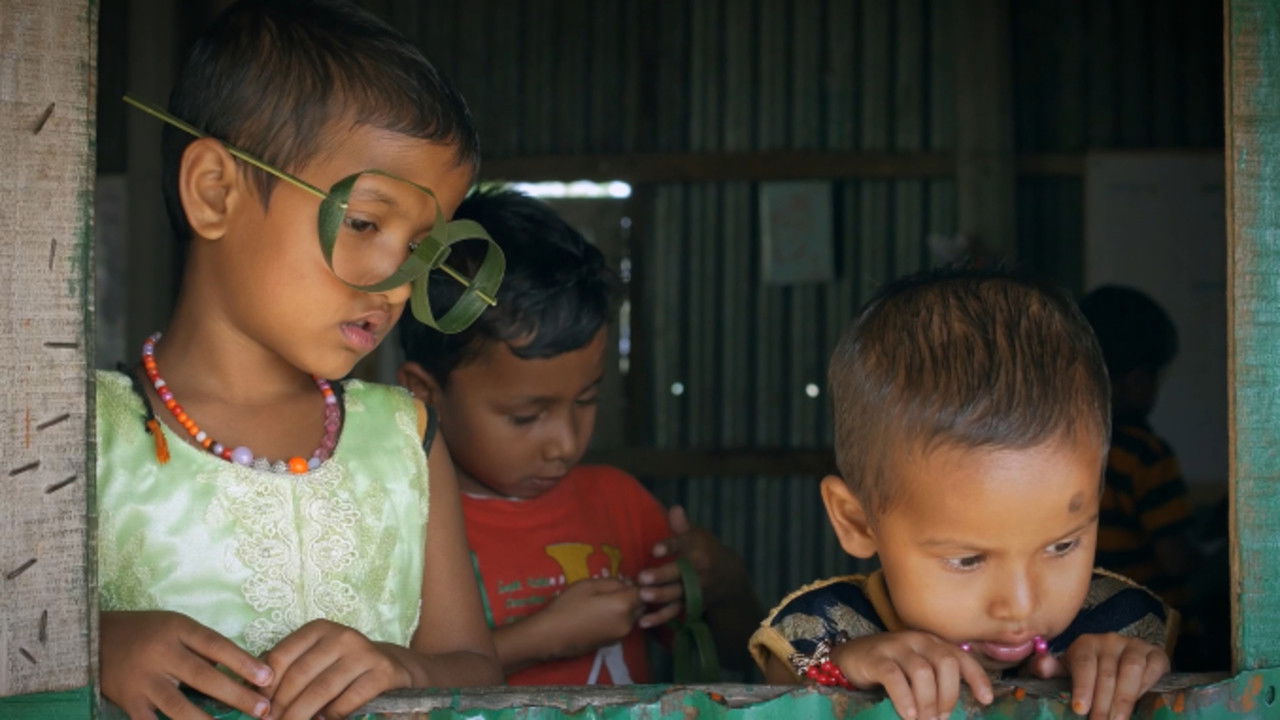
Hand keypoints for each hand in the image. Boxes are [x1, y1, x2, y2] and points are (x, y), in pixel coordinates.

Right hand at [100, 610, 273, 719]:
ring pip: (178, 706)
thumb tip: (242, 672)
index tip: (268, 678)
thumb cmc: (148, 633)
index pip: (216, 645)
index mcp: (177, 630)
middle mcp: (160, 654)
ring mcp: (142, 680)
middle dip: (235, 695)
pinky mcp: (128, 702)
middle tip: (263, 710)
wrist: (95, 639)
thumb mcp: (176, 627)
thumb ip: (204, 647)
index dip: (243, 662)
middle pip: (202, 676)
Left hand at [262, 619, 415, 719]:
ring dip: (300, 715)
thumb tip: (255, 693)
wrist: (396, 668)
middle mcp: (341, 636)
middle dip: (280, 707)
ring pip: (321, 690)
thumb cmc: (345, 668)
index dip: (265, 686)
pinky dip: (329, 717)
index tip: (258, 709)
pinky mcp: (382, 672)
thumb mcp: (318, 659)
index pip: (281, 656)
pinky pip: (346, 701)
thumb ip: (290, 670)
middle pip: (299, 675)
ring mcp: (364, 653)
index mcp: (319, 629)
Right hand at [536, 577, 643, 659]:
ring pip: (632, 616)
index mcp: (623, 605)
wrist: (552, 636)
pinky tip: (601, 615)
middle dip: (632, 597)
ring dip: (626, 608)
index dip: (634, 584)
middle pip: (640, 605)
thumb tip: (627, 583)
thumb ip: (613, 582)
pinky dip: (618, 619)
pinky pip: (623, 626)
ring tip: (605, 602)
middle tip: (613, 590)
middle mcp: (628, 622)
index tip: (623, 580)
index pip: (642, 592)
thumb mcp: (589, 585)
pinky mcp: (613, 643)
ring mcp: (621, 635)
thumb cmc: (568, 606)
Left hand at [640, 506, 744, 627]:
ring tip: (642, 597)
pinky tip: (643, 622)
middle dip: (661, 576)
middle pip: (679, 573)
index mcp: (698, 548)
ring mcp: (695, 589)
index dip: (670, 547)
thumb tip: (675, 508)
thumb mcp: (697, 535)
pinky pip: (675, 612)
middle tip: (642, 578)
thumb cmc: (705, 550)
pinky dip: (660, 618)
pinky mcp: (690, 604)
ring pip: (677, 594)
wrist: (728, 577)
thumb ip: (682, 526)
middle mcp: (698, 570)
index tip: (655, 549)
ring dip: (660, 597)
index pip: (683, 545)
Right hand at [831, 631, 992, 719]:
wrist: (849, 657)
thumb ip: (935, 682)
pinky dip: (905, 698)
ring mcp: (896, 647)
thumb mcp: (916, 670)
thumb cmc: (889, 668)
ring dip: (928, 702)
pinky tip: (908, 715)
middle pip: (946, 663)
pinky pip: (894, 677)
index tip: (985, 700)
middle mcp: (918, 641)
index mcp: (932, 643)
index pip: (962, 657)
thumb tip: (948, 712)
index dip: (977, 677)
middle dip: (949, 695)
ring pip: (923, 672)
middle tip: (941, 718)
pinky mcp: (876, 658)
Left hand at [1028, 633, 1168, 719]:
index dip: (1082, 687)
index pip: (1083, 664)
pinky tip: (1141, 702)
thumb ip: (1051, 669)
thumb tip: (1040, 666)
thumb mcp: (1069, 671)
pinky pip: (1153, 668)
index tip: (1080, 709)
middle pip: (1107, 672)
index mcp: (1086, 644)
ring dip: (1124, 698)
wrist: (1124, 660)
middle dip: (1103, 702)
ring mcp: (1134, 646)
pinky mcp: (1156, 654)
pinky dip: (1148, 685)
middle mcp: (1110, 641)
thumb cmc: (1091, 671)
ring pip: (1130, 670)